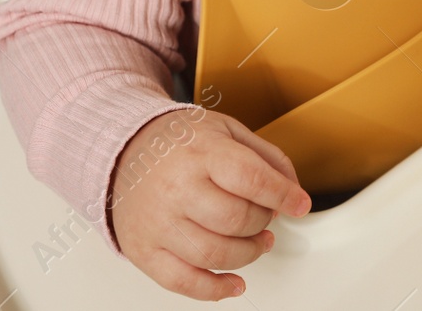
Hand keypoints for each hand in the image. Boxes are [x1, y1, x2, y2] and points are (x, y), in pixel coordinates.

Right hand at [111, 109, 311, 300]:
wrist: (121, 151)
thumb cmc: (177, 142)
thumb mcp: (226, 130)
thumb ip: (265, 156)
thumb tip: (293, 188)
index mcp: (201, 153)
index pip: (252, 179)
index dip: (283, 195)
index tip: (300, 204)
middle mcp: (177, 188)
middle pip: (236, 220)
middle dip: (263, 223)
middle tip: (267, 218)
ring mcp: (159, 223)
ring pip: (215, 255)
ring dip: (248, 255)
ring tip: (257, 243)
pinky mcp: (144, 250)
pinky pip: (183, 282)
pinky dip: (215, 290)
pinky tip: (233, 284)